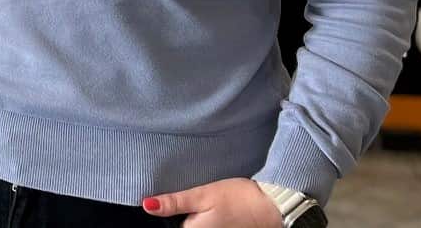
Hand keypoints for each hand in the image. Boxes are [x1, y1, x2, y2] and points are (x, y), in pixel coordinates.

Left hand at [141, 178, 283, 225]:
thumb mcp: (203, 195)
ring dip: (189, 219)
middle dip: (177, 219)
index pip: (169, 227)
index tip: (164, 206)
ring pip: (191, 227)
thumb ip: (174, 203)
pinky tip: (208, 212)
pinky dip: (200, 221)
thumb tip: (147, 205)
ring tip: (198, 206)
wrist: (273, 206)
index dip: (163, 218)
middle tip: (186, 203)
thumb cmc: (239, 199)